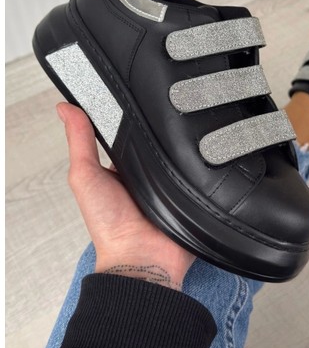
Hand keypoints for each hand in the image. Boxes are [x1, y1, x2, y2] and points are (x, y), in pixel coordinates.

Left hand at [57, 102, 194, 289]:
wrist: (142, 258)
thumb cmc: (109, 225)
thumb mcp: (86, 177)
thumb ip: (79, 142)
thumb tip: (64, 108)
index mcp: (123, 166)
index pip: (130, 131)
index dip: (133, 113)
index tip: (138, 89)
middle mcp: (148, 172)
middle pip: (158, 138)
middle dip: (162, 124)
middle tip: (166, 104)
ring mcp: (171, 180)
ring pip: (181, 149)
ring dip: (183, 141)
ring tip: (185, 123)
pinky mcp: (192, 189)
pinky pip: (201, 168)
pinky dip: (201, 159)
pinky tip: (204, 145)